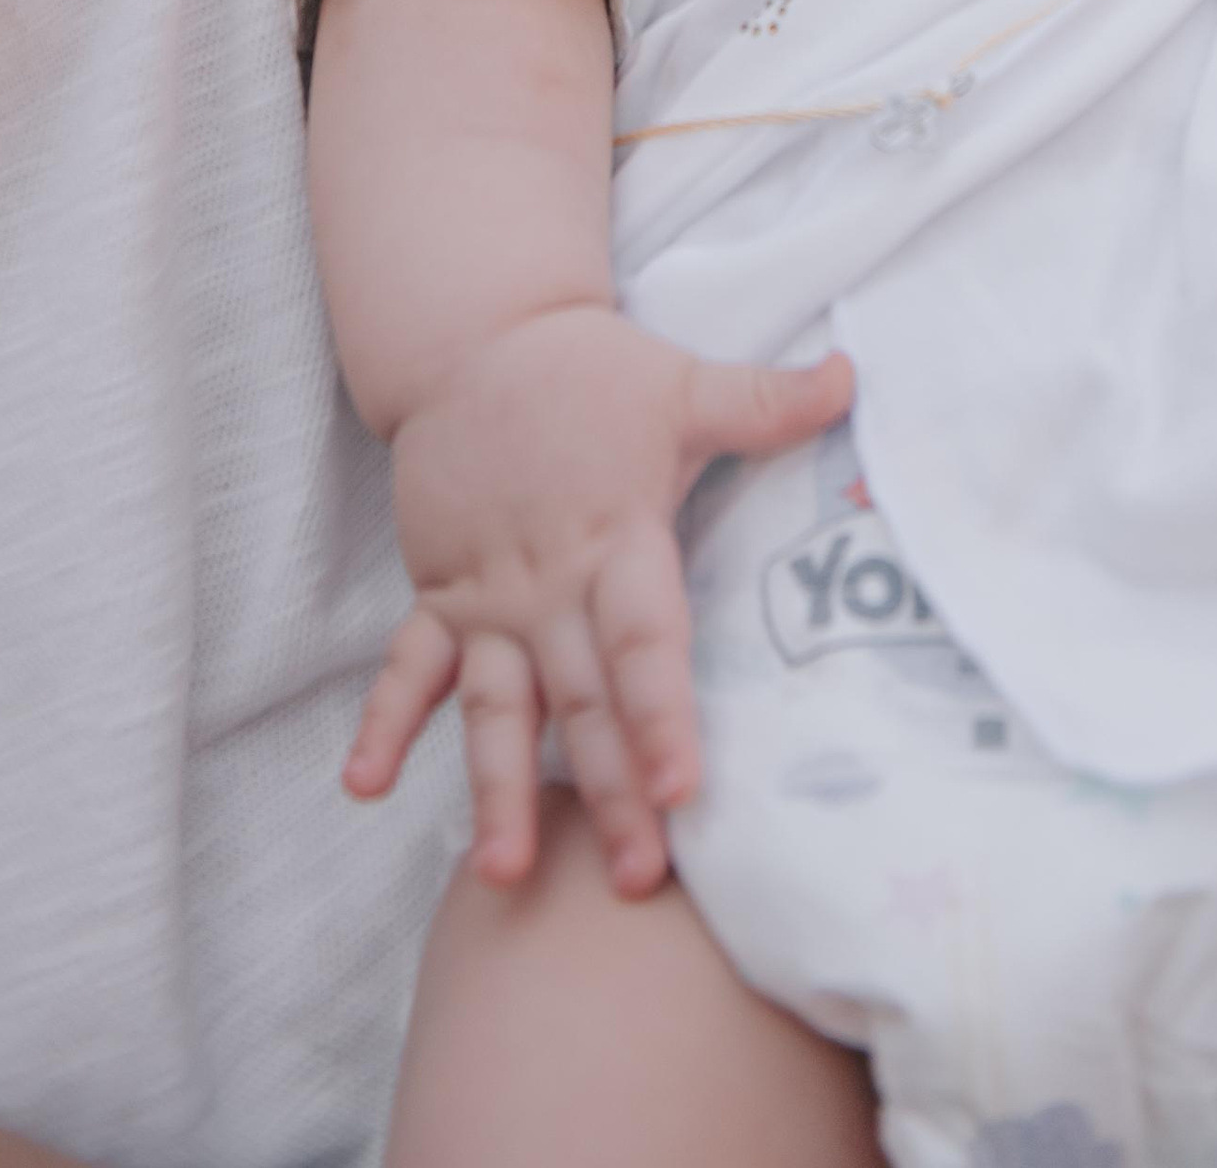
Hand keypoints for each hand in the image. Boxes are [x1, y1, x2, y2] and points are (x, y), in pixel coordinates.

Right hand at [344, 303, 852, 895]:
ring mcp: (488, 596)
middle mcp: (549, 581)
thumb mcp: (681, 381)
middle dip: (610, 790)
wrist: (476, 339)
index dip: (662, 714)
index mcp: (615, 537)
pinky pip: (409, 667)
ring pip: (497, 706)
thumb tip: (852, 375)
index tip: (681, 789)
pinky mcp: (441, 595)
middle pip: (582, 700)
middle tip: (637, 877)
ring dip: (500, 788)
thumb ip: (764, 399)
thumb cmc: (592, 372)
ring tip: (506, 870)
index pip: (644, 642)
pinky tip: (364, 786)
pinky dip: (384, 723)